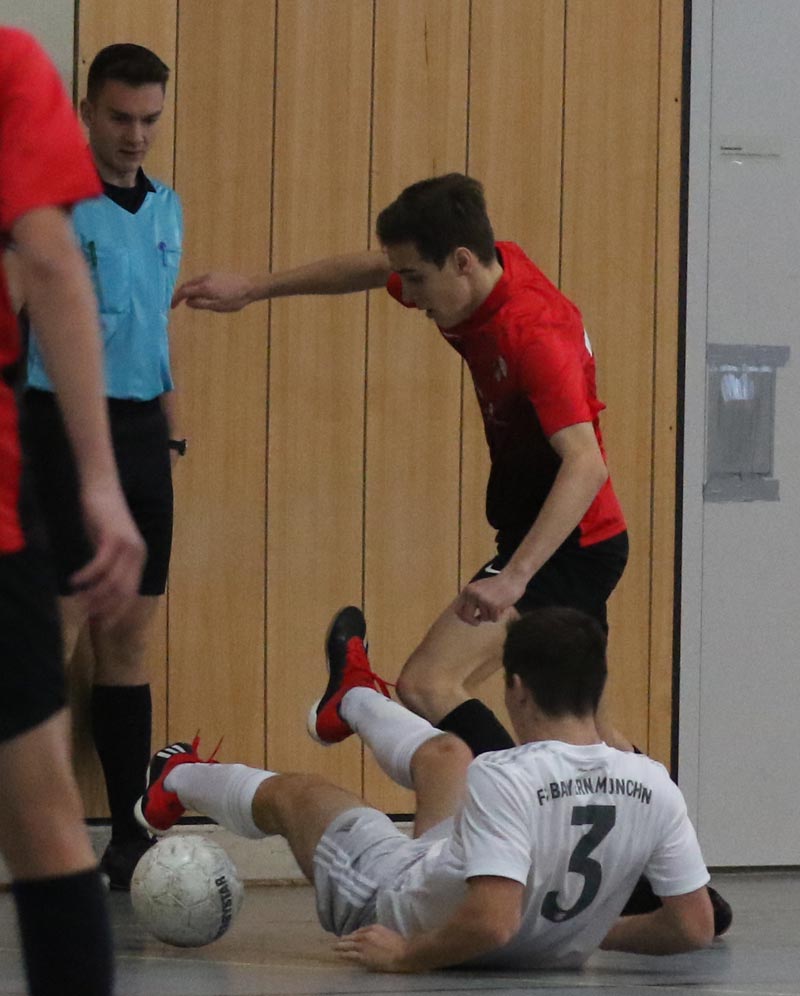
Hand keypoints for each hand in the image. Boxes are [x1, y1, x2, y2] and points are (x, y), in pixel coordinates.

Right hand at [69, 480, 145, 623]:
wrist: (101, 487)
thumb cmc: (101, 516)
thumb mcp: (106, 545)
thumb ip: (107, 566)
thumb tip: (96, 591)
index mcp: (139, 558)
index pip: (131, 593)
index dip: (117, 611)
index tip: (101, 624)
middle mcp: (138, 554)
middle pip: (123, 592)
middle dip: (105, 607)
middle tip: (86, 614)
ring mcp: (129, 546)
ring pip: (112, 581)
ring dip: (94, 594)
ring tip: (78, 599)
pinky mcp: (115, 537)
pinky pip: (101, 565)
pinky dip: (86, 576)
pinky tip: (74, 581)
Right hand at [171, 271, 254, 311]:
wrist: (250, 287)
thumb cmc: (235, 299)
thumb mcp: (217, 306)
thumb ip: (201, 304)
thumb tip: (188, 302)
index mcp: (204, 287)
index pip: (184, 291)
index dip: (176, 298)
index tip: (172, 306)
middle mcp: (204, 278)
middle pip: (187, 285)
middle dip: (180, 294)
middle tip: (177, 304)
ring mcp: (210, 275)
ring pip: (194, 282)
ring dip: (188, 290)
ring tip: (189, 301)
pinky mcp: (216, 274)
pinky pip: (200, 280)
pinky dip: (195, 287)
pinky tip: (200, 294)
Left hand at [334, 924, 410, 971]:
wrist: (403, 953)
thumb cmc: (400, 945)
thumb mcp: (388, 934)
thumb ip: (379, 934)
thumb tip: (374, 938)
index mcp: (374, 927)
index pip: (360, 931)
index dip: (353, 935)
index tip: (349, 937)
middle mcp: (366, 934)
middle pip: (352, 937)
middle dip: (344, 939)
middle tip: (337, 941)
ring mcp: (363, 945)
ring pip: (348, 945)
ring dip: (340, 946)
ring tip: (333, 947)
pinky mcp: (362, 956)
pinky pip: (349, 955)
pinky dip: (343, 955)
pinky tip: (338, 955)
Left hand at [454, 569, 527, 625]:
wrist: (512, 577)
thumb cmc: (498, 585)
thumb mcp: (479, 589)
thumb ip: (471, 600)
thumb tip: (464, 617)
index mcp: (468, 590)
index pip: (457, 608)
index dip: (461, 617)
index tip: (468, 620)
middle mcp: (473, 594)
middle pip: (467, 617)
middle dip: (473, 621)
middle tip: (477, 622)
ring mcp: (483, 600)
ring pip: (484, 618)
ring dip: (491, 615)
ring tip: (497, 604)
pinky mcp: (493, 605)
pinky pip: (494, 619)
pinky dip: (499, 615)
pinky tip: (503, 605)